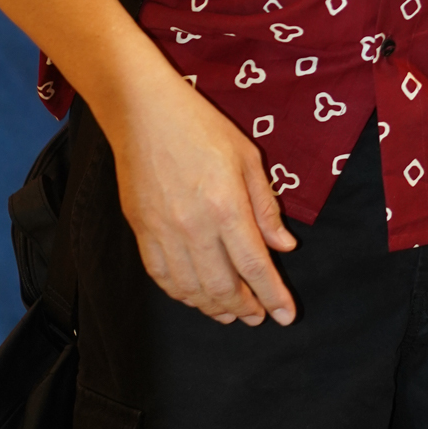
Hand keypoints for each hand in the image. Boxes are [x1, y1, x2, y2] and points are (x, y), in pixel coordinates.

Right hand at [103, 63, 296, 326]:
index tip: (286, 316)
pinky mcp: (141, 232)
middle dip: (245, 308)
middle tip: (259, 316)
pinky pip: (161, 278)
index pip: (254, 266)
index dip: (273, 295)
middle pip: (222, 286)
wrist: (143, 112)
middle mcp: (194, 228)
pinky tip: (196, 297)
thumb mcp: (247, 157)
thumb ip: (266, 206)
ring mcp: (163, 234)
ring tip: (231, 314)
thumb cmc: (201, 126)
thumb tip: (284, 246)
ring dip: (214, 308)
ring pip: (191, 290)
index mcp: (226, 206)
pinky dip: (182, 295)